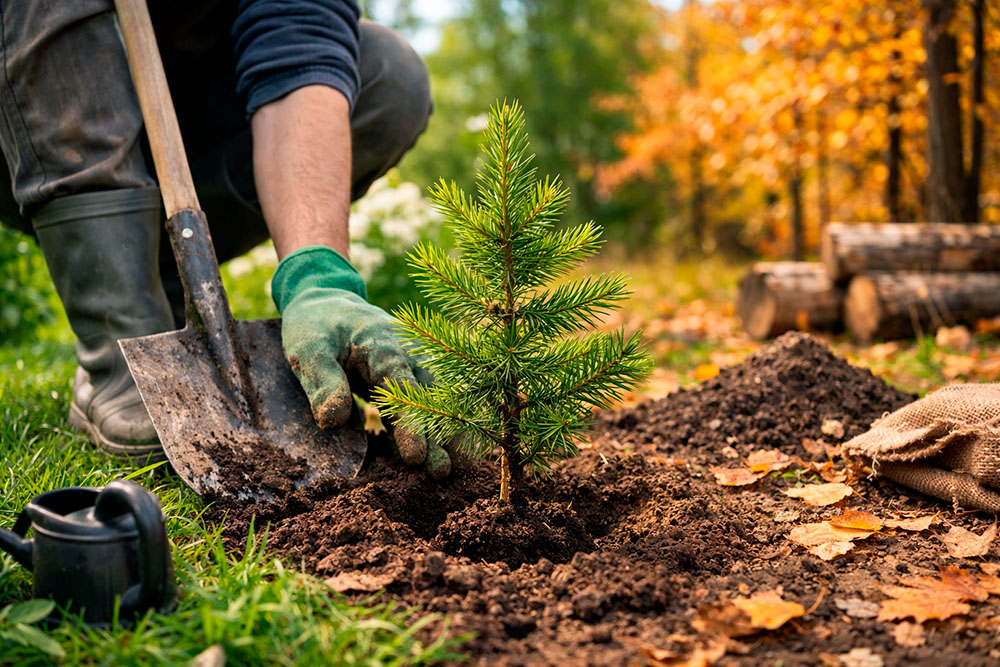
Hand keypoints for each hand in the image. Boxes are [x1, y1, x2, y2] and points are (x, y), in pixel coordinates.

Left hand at [271, 245, 450, 478]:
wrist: (327, 303)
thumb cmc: (317, 327)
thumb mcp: (309, 350)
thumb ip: (323, 383)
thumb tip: (334, 421)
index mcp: (383, 344)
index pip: (403, 387)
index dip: (411, 422)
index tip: (416, 455)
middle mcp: (408, 354)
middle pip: (431, 397)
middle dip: (439, 435)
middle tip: (443, 472)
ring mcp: (413, 365)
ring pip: (437, 401)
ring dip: (445, 433)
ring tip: (454, 469)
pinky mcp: (409, 379)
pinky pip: (427, 404)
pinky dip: (436, 427)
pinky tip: (442, 455)